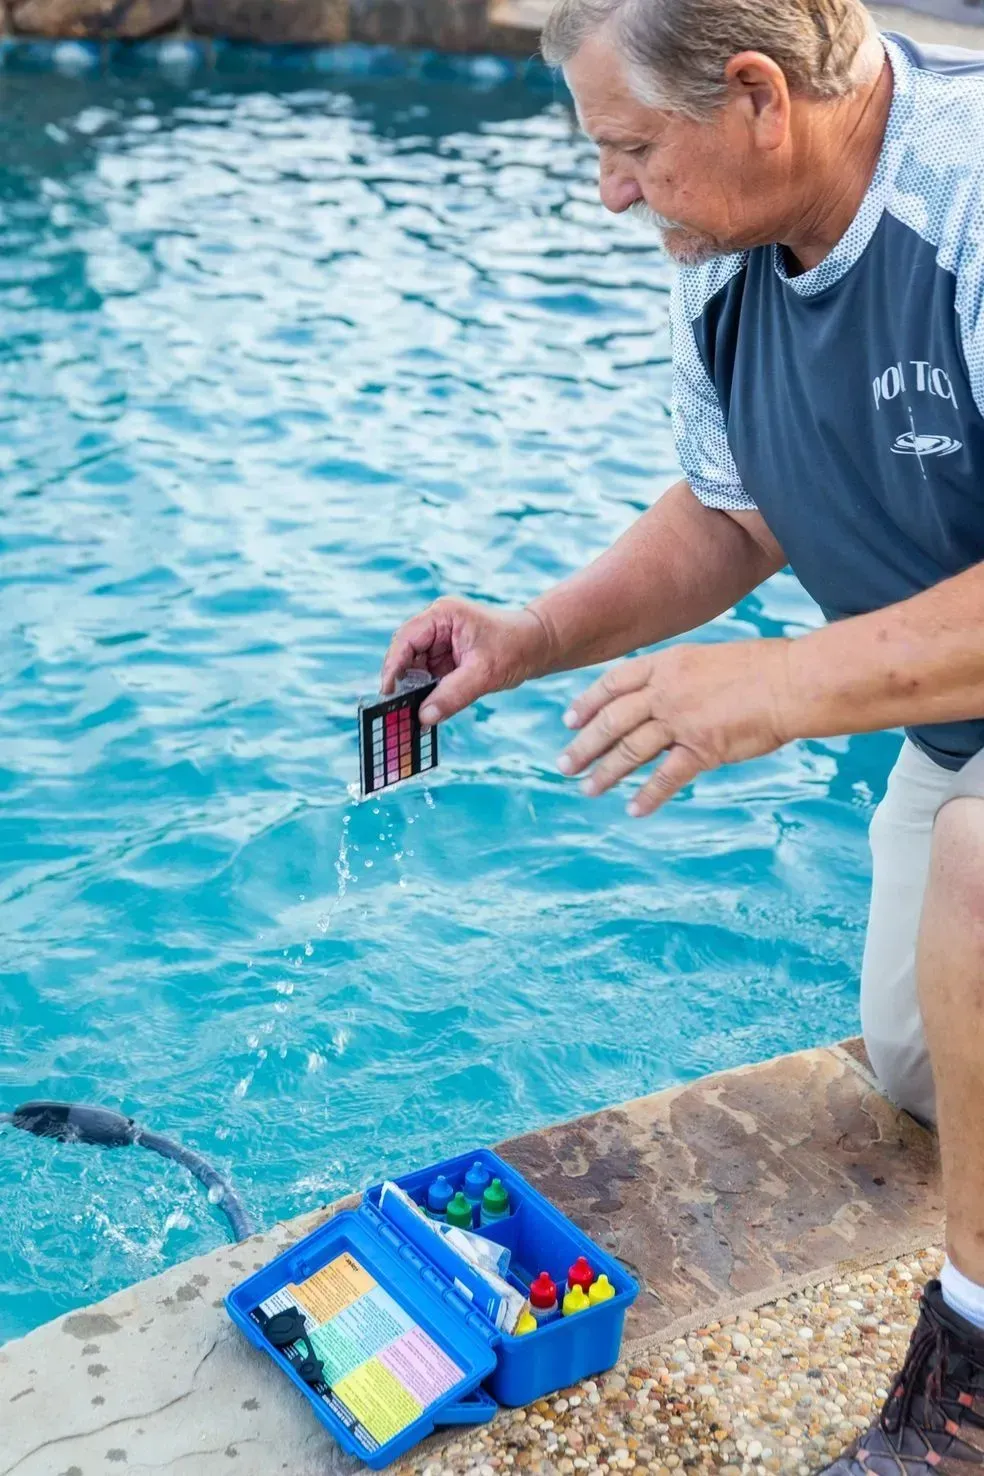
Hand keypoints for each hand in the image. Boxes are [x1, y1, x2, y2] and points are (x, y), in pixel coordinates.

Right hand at [381, 598, 550, 723]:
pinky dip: (426, 691)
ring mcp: (440, 640)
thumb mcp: (484, 674)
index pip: (406, 638)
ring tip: (410, 712)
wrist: (538, 646)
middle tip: (396, 709)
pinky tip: (427, 707)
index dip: (393, 666)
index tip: (387, 692)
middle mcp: (437, 624)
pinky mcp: (446, 656)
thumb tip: (424, 717)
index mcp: (443, 615)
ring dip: (414, 689)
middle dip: (402, 680)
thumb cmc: (516, 648)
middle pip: (406, 653)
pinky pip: (428, 675)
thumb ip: (453, 695)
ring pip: (414, 667)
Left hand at [558, 639, 794, 815]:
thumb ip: (680, 678)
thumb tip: (661, 698)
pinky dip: (648, 795)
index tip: (570, 720)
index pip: (613, 683)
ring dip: (606, 773)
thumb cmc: (762, 669)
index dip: (588, 703)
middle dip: (584, 745)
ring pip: (630, 750)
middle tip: (563, 765)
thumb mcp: (709, 659)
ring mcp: (681, 721)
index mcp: (667, 664)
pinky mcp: (702, 749)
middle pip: (612, 721)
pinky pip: (666, 777)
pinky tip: (634, 810)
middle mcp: (666, 691)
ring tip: (588, 790)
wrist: (792, 682)